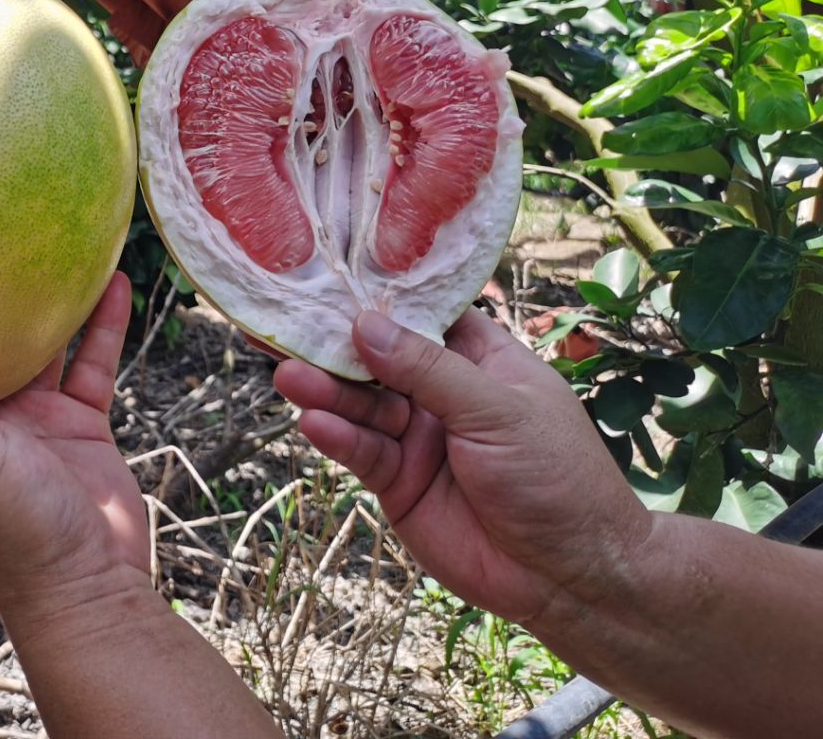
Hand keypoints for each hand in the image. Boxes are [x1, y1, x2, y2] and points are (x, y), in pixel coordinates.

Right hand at [275, 308, 650, 628]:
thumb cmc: (558, 478)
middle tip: (284, 329)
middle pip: (376, 359)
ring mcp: (417, 437)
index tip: (325, 278)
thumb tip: (366, 324)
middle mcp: (441, 393)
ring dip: (325, 391)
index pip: (419, 315)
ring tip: (289, 377)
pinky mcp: (397, 482)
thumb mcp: (499, 409)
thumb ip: (428, 369)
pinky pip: (360, 451)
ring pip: (360, 404)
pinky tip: (315, 424)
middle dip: (333, 345)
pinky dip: (337, 437)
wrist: (570, 577)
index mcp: (478, 359)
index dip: (376, 299)